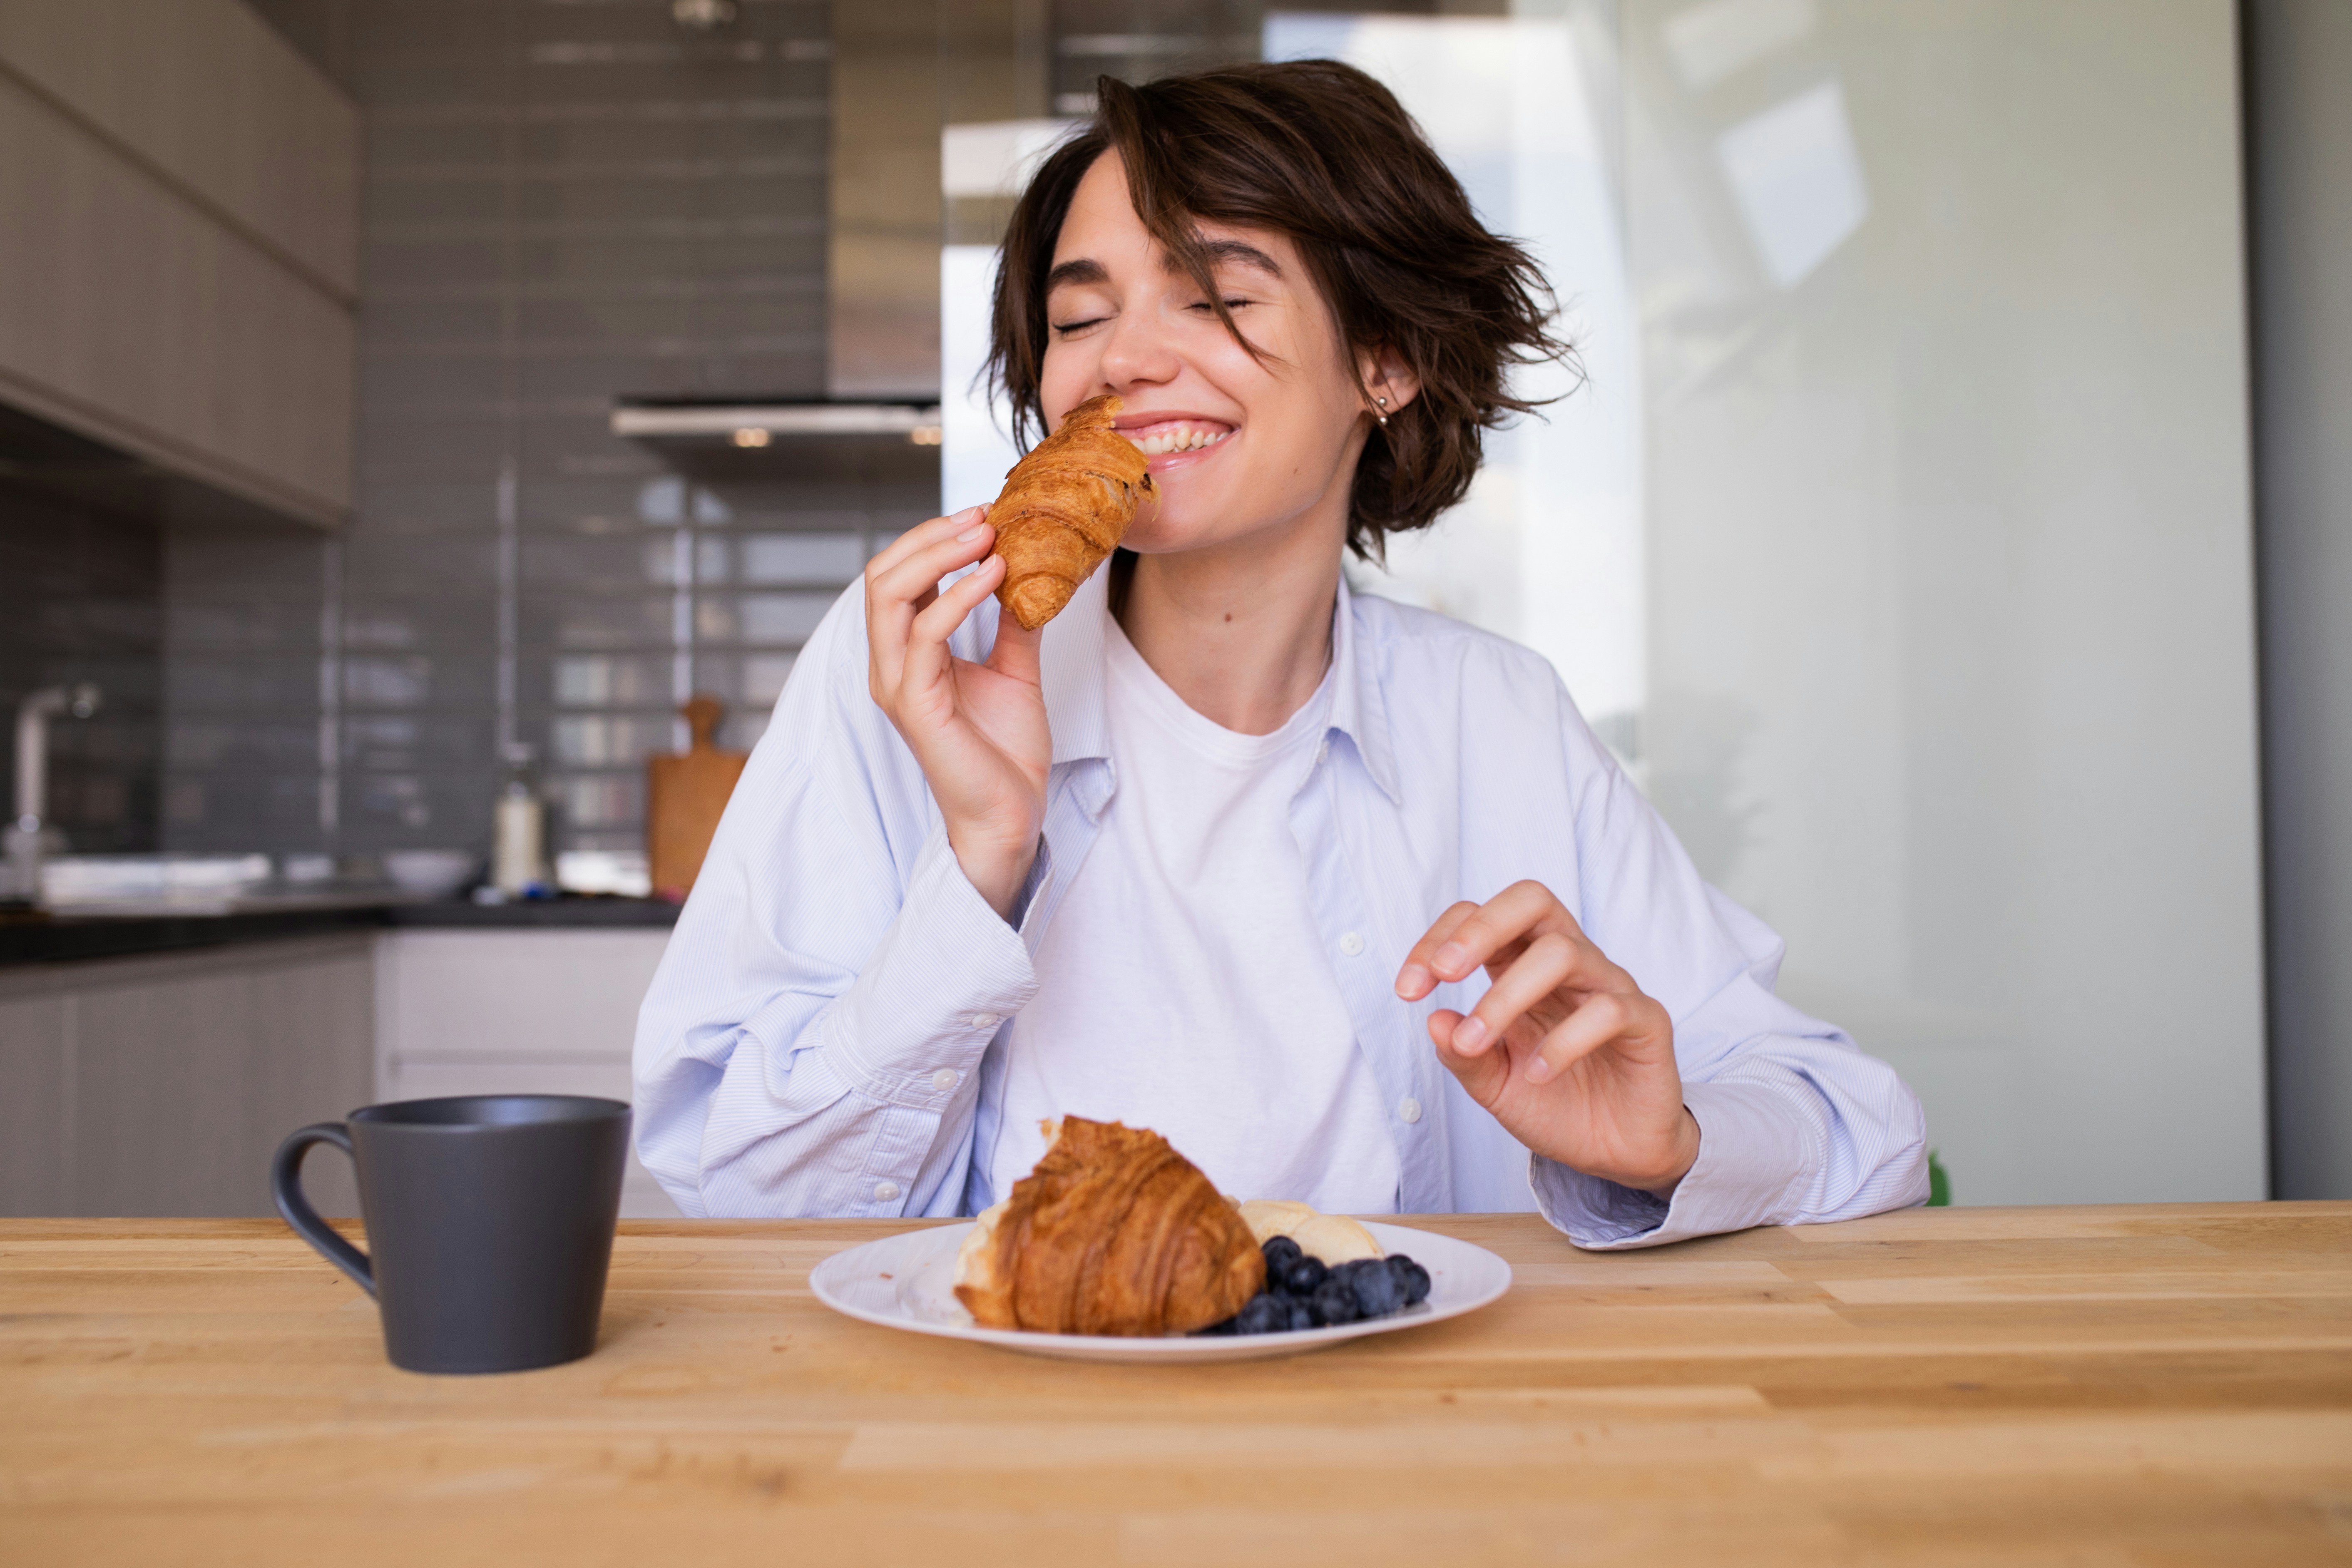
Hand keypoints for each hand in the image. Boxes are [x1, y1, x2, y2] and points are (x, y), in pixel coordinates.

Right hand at [865, 507, 1047, 917]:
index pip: (897, 578)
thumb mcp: (1014, 670)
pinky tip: (995, 576)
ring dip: (940, 556)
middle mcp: (890, 665)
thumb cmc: (1004, 752)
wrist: (1011, 814)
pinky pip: (926, 632)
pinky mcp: (915, 704)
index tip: (982, 515)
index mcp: (906, 654)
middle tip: (982, 516)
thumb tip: (1028, 572)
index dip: (932, 539)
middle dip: (929, 537)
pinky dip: (960, 596)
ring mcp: (897, 684)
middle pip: (881, 575)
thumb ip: (1011, 622)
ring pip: (890, 595)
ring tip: (987, 535)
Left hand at [1396, 881, 1699, 1195]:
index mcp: (1522, 966)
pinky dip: (1564, 1042)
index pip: (1481, 917)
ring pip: (1563, 951)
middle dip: (1481, 929)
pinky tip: (1539, 1074)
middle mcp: (1568, 963)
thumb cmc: (1553, 1103)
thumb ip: (1462, 1053)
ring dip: (1507, 995)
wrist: (1614, 1153)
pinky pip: (1609, 1009)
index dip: (1438, 940)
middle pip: (1532, 899)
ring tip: (1479, 1042)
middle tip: (1444, 974)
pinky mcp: (1646, 1020)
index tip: (1408, 990)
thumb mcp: (1493, 1083)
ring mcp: (1610, 985)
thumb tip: (1434, 1019)